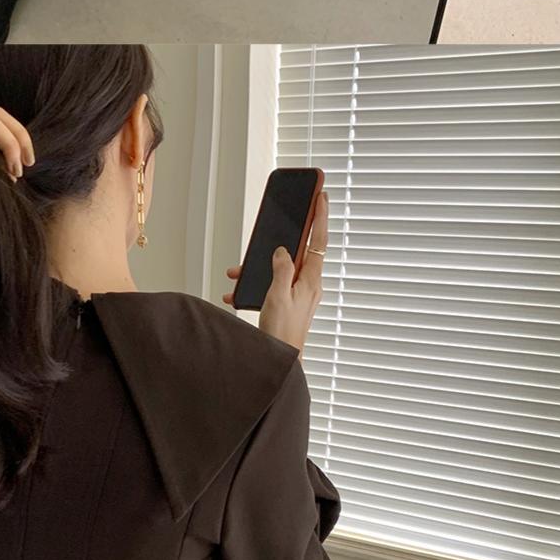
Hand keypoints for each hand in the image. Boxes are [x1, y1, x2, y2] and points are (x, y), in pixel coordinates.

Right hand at [224, 179, 327, 356]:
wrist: (280, 363)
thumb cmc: (282, 334)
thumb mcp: (278, 296)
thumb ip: (282, 269)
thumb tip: (282, 250)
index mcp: (311, 280)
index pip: (318, 240)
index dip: (320, 216)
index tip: (321, 196)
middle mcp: (308, 285)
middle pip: (300, 250)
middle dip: (286, 236)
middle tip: (290, 214)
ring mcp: (299, 294)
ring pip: (281, 268)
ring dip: (261, 265)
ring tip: (240, 270)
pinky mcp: (288, 303)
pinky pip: (272, 284)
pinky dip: (256, 283)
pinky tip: (239, 292)